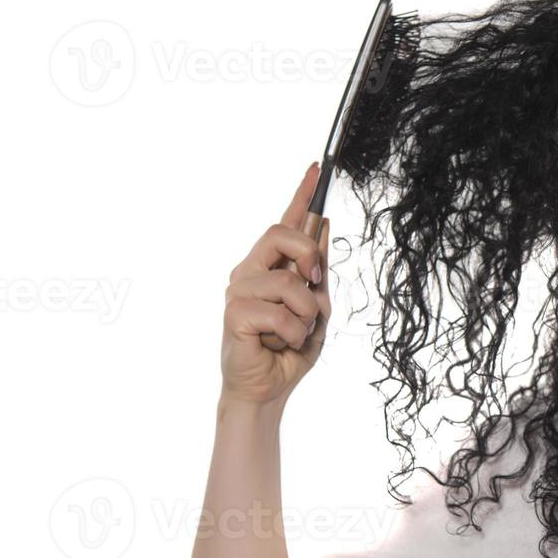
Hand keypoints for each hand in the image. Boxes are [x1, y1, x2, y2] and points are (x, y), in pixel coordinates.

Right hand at [219, 162, 332, 404]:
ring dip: (307, 315)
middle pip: (281, 234)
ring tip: (295, 334)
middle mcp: (249, 271)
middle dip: (308, 255)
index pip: (285, 223)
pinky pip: (280, 314)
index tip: (317, 168)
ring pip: (290, 283)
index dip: (301, 194)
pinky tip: (281, 345)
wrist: (268, 390)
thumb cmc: (288, 351)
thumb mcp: (315, 309)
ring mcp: (238, 290)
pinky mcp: (234, 314)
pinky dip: (294, 334)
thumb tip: (323, 226)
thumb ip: (316, 273)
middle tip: (314, 284)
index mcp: (269, 266)